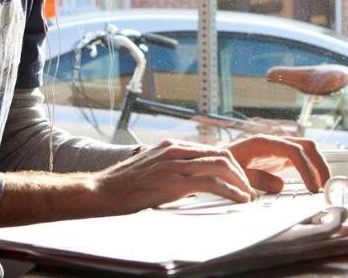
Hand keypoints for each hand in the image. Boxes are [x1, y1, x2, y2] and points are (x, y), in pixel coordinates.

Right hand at [89, 139, 257, 215]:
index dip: (231, 166)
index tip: (240, 181)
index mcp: (172, 147)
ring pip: (221, 165)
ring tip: (248, 197)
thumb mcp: (150, 171)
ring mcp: (174, 164)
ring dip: (240, 182)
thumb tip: (189, 186)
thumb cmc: (122, 186)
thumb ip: (170, 172)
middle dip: (241, 172)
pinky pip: (211, 183)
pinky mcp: (172, 182)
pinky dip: (230, 191)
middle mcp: (176, 151)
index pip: (211, 150)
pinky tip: (239, 200)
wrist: (98, 191)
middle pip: (221, 154)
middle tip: (249, 190)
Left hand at [226, 135, 330, 193]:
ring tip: (323, 186)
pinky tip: (313, 185)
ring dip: (319, 166)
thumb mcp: (234, 175)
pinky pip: (302, 160)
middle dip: (320, 164)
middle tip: (326, 186)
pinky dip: (311, 170)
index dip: (306, 168)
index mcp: (262, 143)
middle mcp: (274, 142)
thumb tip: (280, 186)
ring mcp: (278, 149)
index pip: (293, 150)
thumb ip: (255, 179)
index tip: (311, 188)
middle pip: (307, 146)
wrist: (213, 162)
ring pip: (308, 151)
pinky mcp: (280, 158)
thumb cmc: (221, 167)